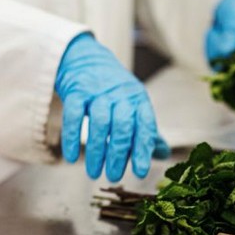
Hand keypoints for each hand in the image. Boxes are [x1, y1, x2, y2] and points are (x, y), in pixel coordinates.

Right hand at [55, 33, 169, 181]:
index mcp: (138, 99)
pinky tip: (71, 158)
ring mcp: (97, 92)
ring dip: (97, 151)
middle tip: (114, 176)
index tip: (141, 172)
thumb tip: (162, 154)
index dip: (143, 149)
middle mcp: (119, 94)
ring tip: (94, 173)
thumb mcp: (133, 105)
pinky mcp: (75, 91)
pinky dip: (72, 138)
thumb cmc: (113, 90)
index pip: (145, 125)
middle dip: (119, 155)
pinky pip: (73, 115)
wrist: (85, 58)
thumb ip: (146, 130)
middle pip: (123, 126)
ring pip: (99, 123)